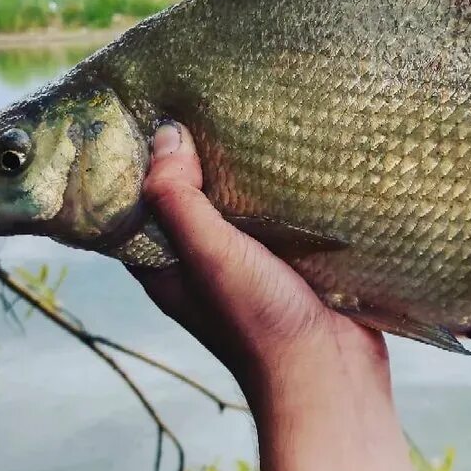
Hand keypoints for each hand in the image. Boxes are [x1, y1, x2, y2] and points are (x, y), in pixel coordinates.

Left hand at [129, 122, 421, 470]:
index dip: (137, 163)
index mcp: (168, 267)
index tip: (146, 111)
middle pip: (189, 198)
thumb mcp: (209, 255)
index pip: (137, 206)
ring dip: (243, 169)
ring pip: (237, 204)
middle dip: (195, 156)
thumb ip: (178, 199)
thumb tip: (164, 136)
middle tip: (203, 95)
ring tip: (249, 108)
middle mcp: (204, 263)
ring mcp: (250, 263)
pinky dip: (282, 187)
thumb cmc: (262, 322)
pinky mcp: (293, 262)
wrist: (334, 376)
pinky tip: (294, 148)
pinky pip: (280, 215)